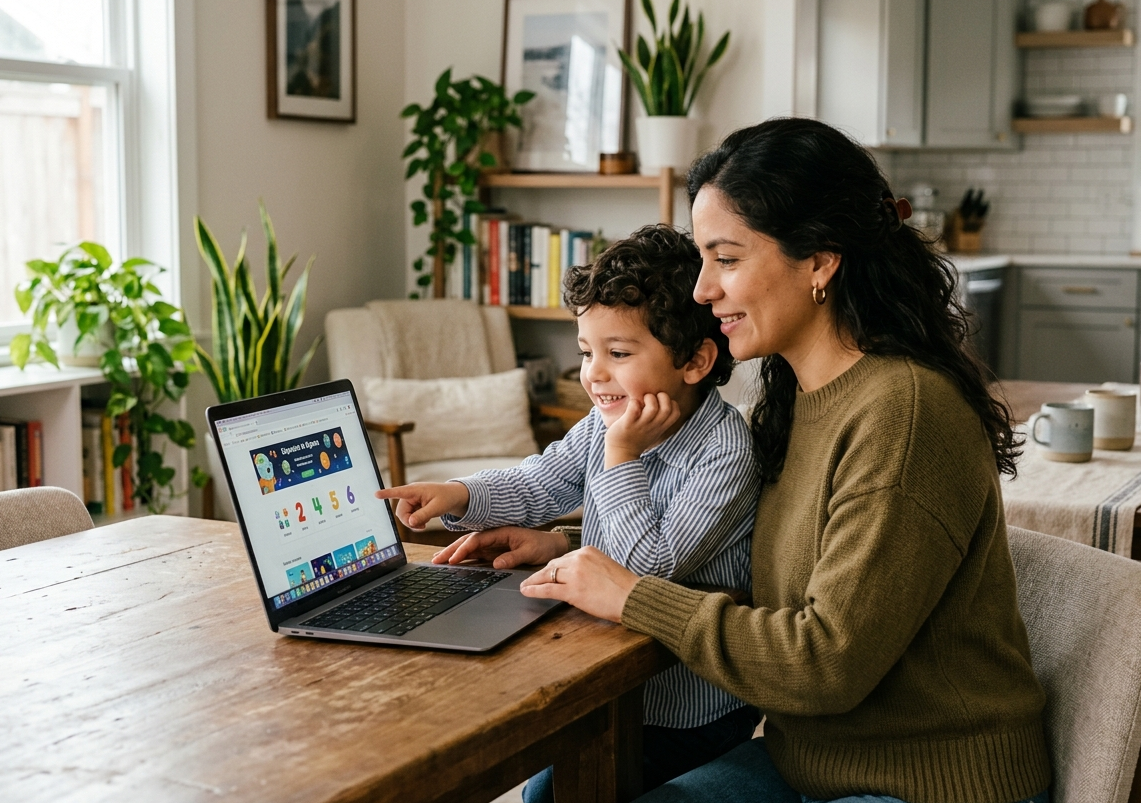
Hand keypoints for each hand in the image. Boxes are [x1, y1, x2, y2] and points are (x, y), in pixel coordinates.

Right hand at [375, 481, 469, 529]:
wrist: (453, 497)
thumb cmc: (446, 498)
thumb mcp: (437, 508)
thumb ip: (423, 515)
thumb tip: (410, 522)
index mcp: (415, 490)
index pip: (398, 492)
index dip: (386, 494)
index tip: (376, 494)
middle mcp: (410, 494)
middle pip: (400, 511)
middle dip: (408, 521)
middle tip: (422, 527)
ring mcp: (411, 500)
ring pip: (404, 516)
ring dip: (412, 522)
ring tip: (424, 524)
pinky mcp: (414, 506)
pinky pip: (409, 517)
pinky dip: (415, 522)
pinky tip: (424, 522)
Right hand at [431, 526, 569, 569]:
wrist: (552, 546)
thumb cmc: (542, 546)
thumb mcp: (530, 551)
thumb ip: (513, 557)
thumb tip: (496, 564)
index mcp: (500, 532)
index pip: (477, 540)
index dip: (464, 550)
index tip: (453, 560)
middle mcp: (494, 536)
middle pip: (468, 542)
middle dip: (451, 550)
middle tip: (435, 560)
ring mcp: (493, 544)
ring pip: (469, 548)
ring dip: (453, 553)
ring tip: (437, 560)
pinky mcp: (494, 552)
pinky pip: (475, 555)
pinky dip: (463, 558)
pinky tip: (453, 563)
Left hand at [519, 546, 639, 622]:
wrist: (633, 597)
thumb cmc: (624, 587)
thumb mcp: (604, 567)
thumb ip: (589, 567)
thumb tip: (576, 576)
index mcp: (587, 550)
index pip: (564, 558)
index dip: (554, 567)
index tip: (548, 572)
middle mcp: (579, 558)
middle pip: (553, 565)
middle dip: (542, 573)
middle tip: (532, 579)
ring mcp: (574, 574)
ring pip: (547, 575)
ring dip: (533, 581)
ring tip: (525, 585)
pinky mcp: (572, 590)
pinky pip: (547, 589)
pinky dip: (534, 590)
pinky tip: (526, 592)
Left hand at [604, 392, 680, 468]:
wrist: (620, 452)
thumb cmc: (636, 437)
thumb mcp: (653, 431)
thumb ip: (659, 420)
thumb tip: (660, 400)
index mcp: (660, 427)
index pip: (676, 413)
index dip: (671, 403)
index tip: (661, 403)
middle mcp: (653, 426)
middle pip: (667, 408)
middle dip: (662, 396)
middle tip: (651, 398)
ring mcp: (641, 425)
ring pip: (652, 407)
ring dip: (648, 398)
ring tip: (641, 401)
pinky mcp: (627, 424)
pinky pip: (634, 408)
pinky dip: (633, 402)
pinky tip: (631, 405)